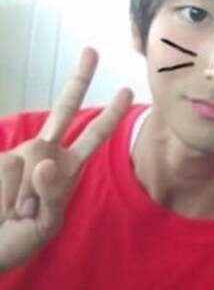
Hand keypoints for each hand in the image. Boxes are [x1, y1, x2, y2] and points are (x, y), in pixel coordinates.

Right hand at [0, 47, 131, 270]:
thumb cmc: (17, 239)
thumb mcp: (45, 224)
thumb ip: (52, 194)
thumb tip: (46, 162)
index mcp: (66, 167)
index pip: (93, 136)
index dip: (110, 114)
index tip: (126, 90)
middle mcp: (44, 153)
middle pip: (65, 109)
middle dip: (79, 79)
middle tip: (92, 50)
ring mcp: (19, 154)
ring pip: (31, 161)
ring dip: (21, 198)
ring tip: (12, 213)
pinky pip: (9, 171)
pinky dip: (5, 197)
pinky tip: (1, 206)